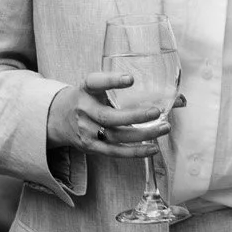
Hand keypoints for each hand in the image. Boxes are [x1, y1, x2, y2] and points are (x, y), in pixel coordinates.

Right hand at [47, 70, 177, 155]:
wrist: (55, 119)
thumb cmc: (86, 99)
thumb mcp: (95, 87)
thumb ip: (122, 87)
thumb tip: (176, 97)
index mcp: (84, 90)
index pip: (95, 82)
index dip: (112, 80)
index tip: (131, 79)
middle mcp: (84, 110)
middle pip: (109, 117)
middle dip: (134, 116)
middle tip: (156, 111)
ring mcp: (86, 131)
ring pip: (116, 136)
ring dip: (142, 134)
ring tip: (164, 128)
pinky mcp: (91, 147)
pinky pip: (115, 152)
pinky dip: (135, 152)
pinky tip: (153, 148)